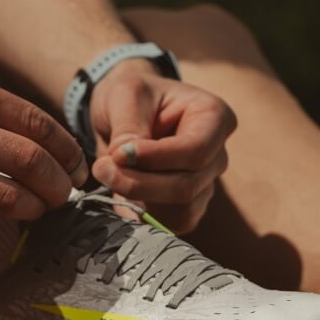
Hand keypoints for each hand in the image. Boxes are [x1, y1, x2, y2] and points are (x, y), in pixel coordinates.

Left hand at [89, 63, 235, 233]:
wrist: (127, 111)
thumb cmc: (133, 96)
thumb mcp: (126, 95)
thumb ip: (128, 127)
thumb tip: (124, 161)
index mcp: (215, 117)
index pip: (196, 151)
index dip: (156, 158)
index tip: (117, 154)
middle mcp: (217, 154)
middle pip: (187, 185)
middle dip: (139, 183)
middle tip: (101, 168)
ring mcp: (206, 183)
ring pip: (181, 211)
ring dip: (138, 199)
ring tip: (109, 175)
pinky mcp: (189, 206)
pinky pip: (171, 224)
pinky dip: (142, 213)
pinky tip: (120, 191)